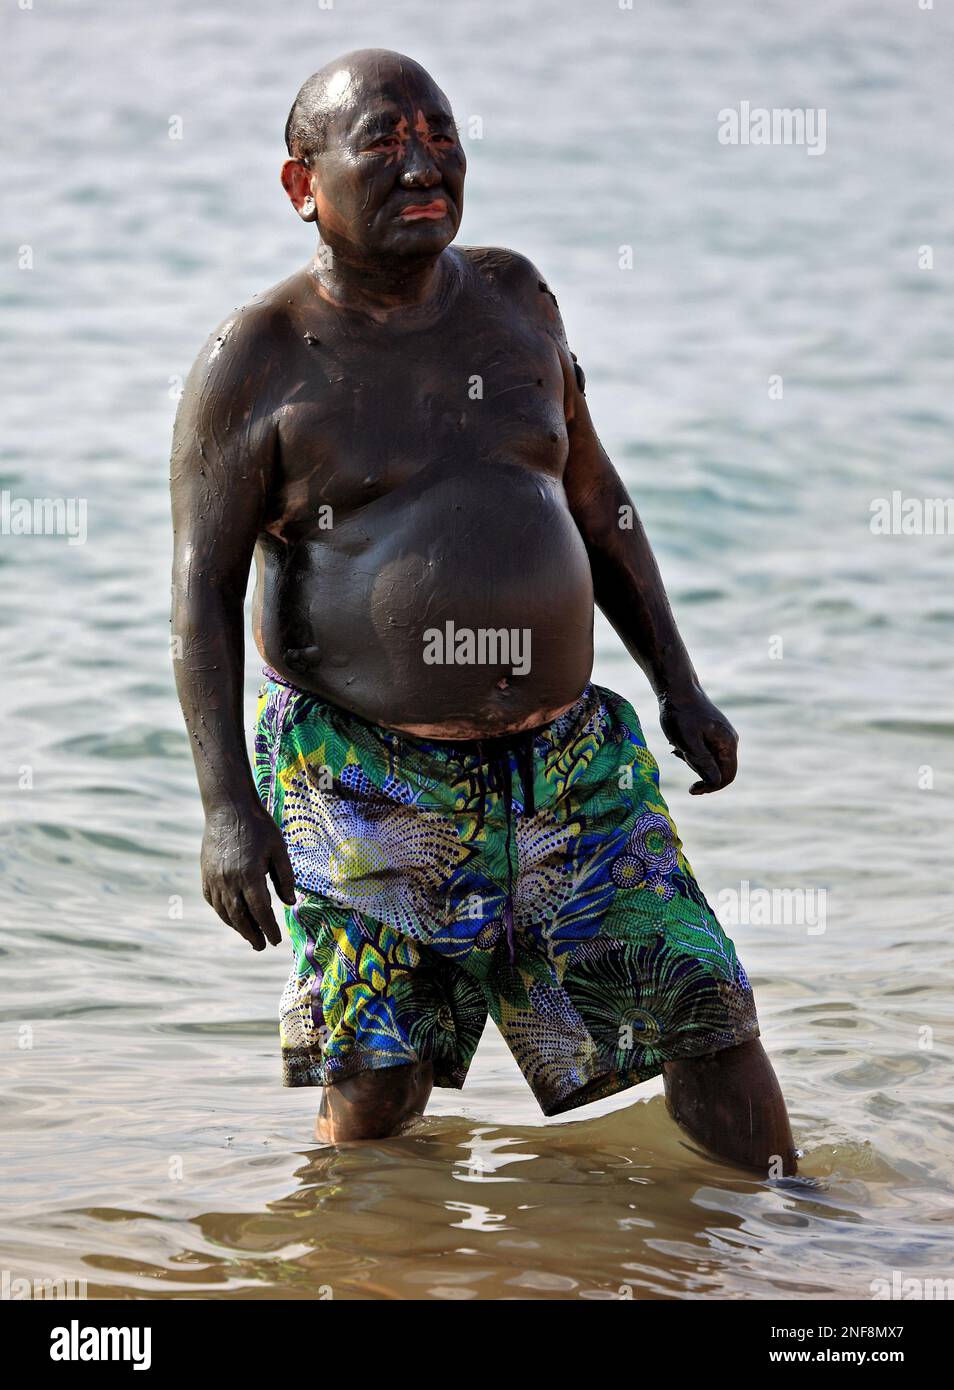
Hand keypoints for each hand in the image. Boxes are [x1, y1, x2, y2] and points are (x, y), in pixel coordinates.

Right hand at [200, 802, 296, 949]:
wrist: (228, 808)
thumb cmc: (259, 826)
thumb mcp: (279, 849)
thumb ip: (285, 877)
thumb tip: (290, 903)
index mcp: (250, 875)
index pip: (260, 911)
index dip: (269, 928)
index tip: (276, 941)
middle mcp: (229, 881)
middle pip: (240, 917)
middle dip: (252, 934)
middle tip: (261, 946)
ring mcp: (214, 878)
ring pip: (224, 911)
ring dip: (237, 926)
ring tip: (249, 935)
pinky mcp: (206, 873)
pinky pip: (212, 900)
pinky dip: (222, 912)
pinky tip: (232, 916)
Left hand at [658, 685, 737, 794]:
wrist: (677, 689)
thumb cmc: (680, 715)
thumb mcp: (688, 742)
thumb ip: (702, 762)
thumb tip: (715, 783)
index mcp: (728, 744)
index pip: (726, 777)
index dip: (710, 787)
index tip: (691, 789)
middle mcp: (730, 741)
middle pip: (720, 771)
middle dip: (701, 772)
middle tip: (681, 758)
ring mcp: (723, 736)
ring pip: (712, 761)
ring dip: (695, 762)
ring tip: (679, 747)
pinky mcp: (714, 733)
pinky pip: (707, 752)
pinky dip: (694, 753)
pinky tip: (680, 744)